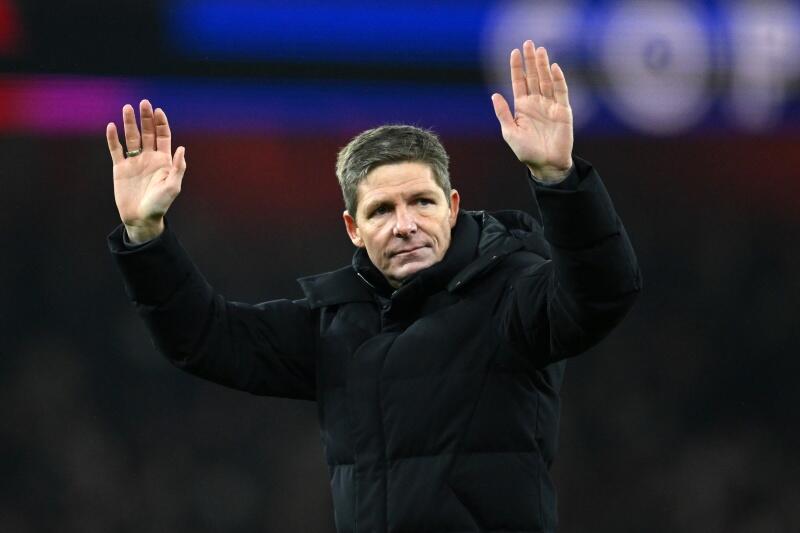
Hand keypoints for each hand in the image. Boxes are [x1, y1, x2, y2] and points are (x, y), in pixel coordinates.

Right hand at [106, 100, 186, 242]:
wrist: (141, 219)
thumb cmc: (160, 205)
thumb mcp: (173, 187)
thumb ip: (178, 168)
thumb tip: (181, 148)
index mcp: (163, 160)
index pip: (163, 136)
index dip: (161, 123)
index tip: (158, 111)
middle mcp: (149, 158)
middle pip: (147, 132)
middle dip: (145, 118)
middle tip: (143, 103)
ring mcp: (134, 162)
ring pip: (131, 138)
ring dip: (129, 123)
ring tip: (127, 108)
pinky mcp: (120, 168)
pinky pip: (116, 150)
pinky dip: (113, 138)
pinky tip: (111, 126)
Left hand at [491, 40, 573, 182]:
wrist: (546, 164)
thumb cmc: (527, 151)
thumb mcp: (510, 132)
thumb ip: (503, 114)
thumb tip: (494, 94)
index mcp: (522, 107)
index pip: (519, 82)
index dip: (517, 67)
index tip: (514, 52)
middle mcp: (536, 103)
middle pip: (533, 77)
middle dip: (531, 61)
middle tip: (528, 43)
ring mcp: (550, 105)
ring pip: (546, 81)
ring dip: (544, 65)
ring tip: (540, 50)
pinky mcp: (563, 111)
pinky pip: (561, 92)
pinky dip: (558, 80)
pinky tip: (554, 68)